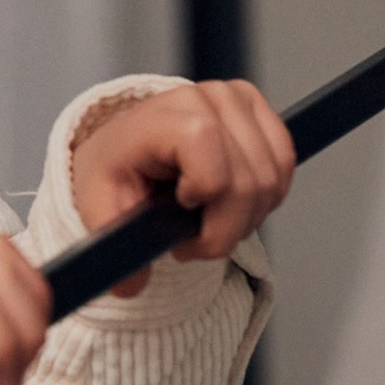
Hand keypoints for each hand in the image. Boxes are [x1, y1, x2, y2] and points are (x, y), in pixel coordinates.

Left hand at [71, 80, 295, 297]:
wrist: (126, 148)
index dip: (205, 193)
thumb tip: (131, 287)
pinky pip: (284, 167)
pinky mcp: (260, 111)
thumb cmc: (116, 173)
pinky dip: (264, 199)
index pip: (208, 153)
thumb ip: (116, 248)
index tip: (180, 206)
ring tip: (209, 219)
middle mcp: (207, 98)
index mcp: (162, 116)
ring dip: (246, 217)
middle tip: (193, 237)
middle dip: (225, 228)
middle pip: (247, 181)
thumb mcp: (101, 210)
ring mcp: (238, 100)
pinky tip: (231, 203)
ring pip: (271, 180)